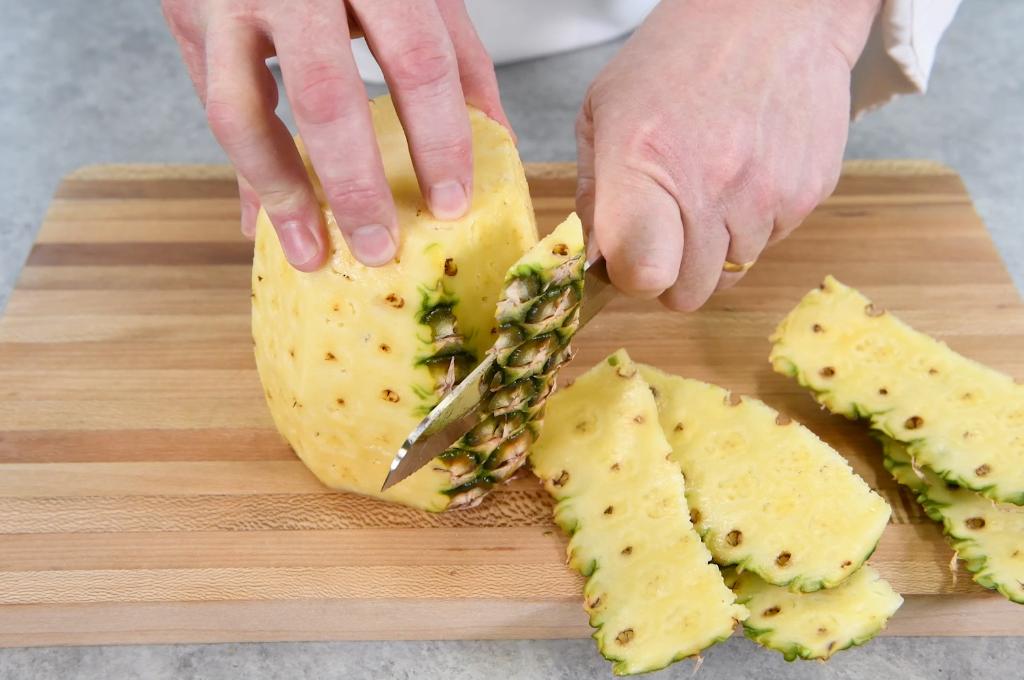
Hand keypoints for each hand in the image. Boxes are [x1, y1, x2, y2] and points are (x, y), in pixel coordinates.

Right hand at [162, 0, 508, 268]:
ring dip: (280, 194)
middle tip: (378, 249)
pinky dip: (244, 172)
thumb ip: (454, 55)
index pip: (419, 60)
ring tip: (311, 252)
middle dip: (355, 186)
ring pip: (240, 111)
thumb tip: (496, 143)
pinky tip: (266, 219)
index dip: (439, 138)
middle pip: (326, 95)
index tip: (450, 202)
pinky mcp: (188, 19)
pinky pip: (212, 107)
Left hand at [575, 0, 880, 309]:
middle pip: (688, 294)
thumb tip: (594, 256)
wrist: (774, 13)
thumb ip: (592, 193)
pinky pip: (771, 244)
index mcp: (645, 163)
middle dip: (671, 274)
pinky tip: (744, 174)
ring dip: (714, 249)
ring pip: (730, 273)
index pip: (643, 275)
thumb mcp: (605, 110)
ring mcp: (767, 195)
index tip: (629, 257)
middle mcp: (711, 187)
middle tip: (667, 231)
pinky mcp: (809, 195)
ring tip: (709, 186)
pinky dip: (753, 225)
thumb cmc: (679, 57)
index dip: (631, 277)